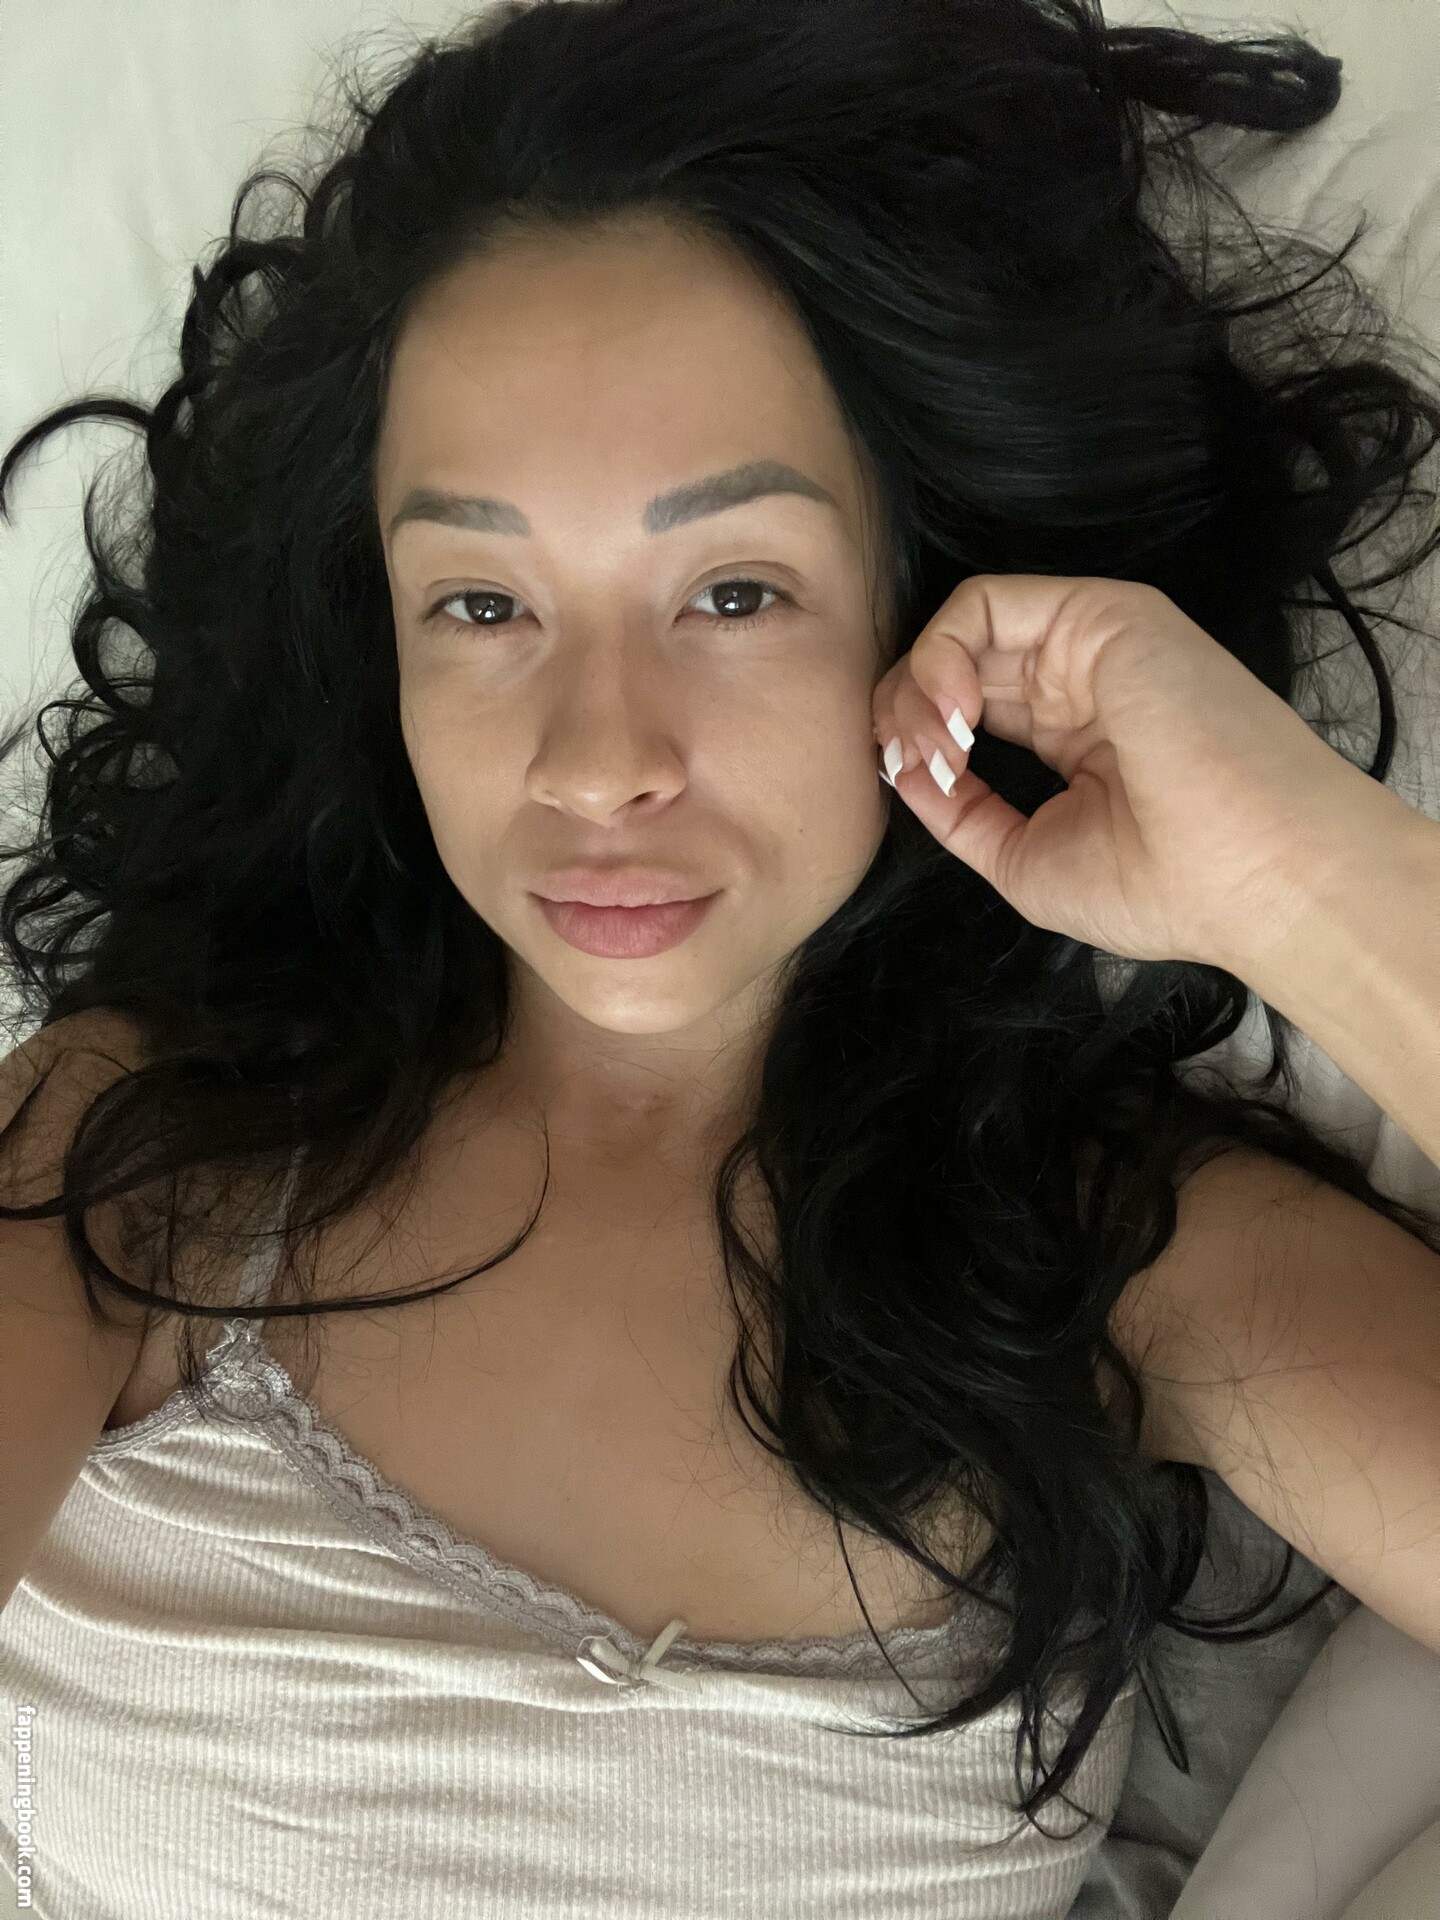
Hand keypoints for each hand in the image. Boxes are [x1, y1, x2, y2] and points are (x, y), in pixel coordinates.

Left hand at [871, 573, 1397, 972]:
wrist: (1253, 874)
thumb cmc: (1161, 886)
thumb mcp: (1026, 861)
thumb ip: (960, 814)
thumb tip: (901, 772)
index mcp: (1075, 738)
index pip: (970, 712)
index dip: (920, 741)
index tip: (912, 786)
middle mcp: (1080, 683)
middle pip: (957, 667)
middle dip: (904, 711)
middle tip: (906, 762)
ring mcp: (1091, 645)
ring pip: (963, 630)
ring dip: (918, 685)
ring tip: (932, 746)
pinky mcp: (1101, 614)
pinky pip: (984, 603)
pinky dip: (941, 651)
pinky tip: (952, 712)